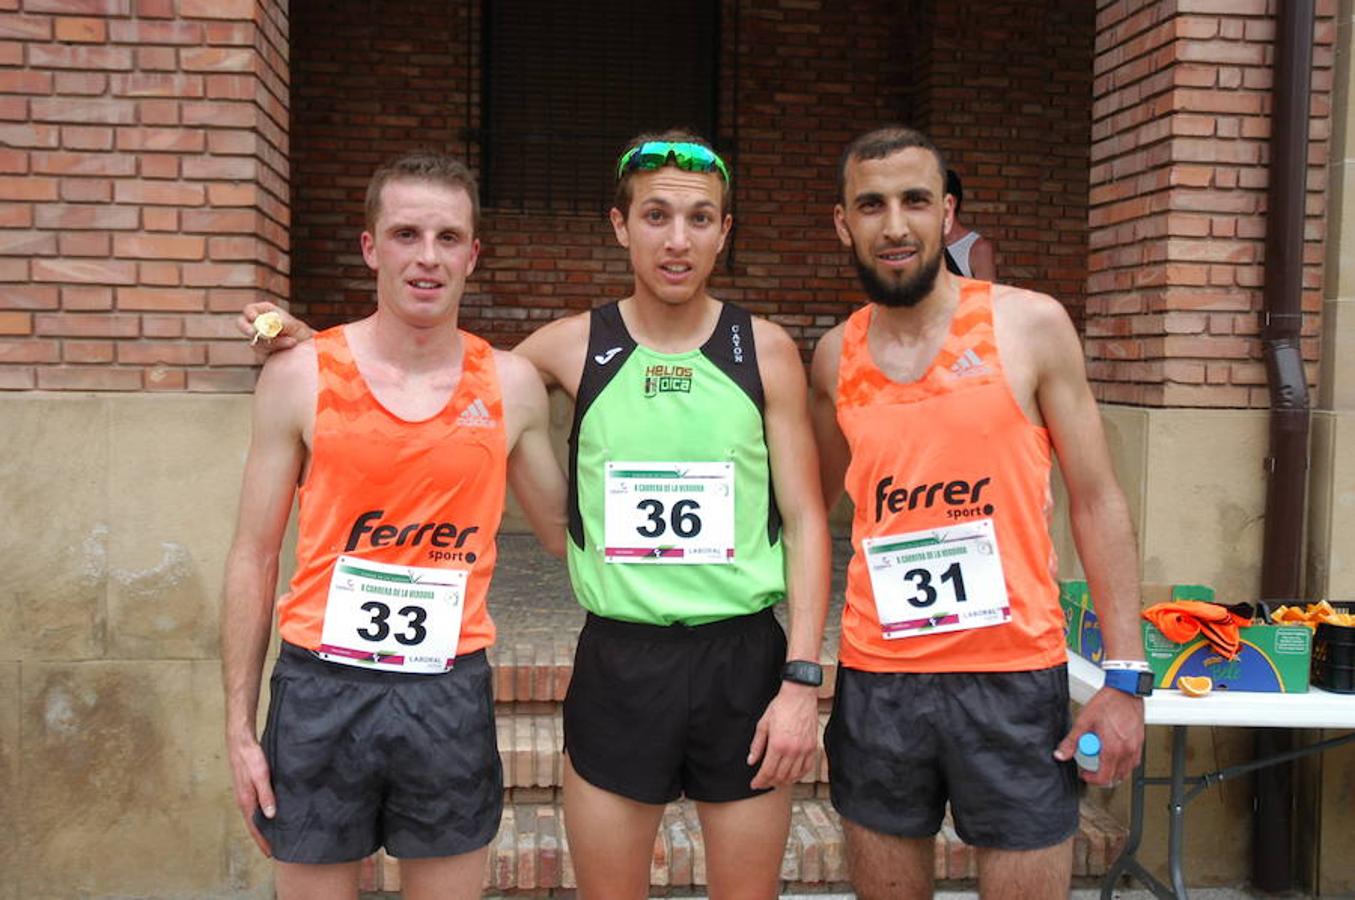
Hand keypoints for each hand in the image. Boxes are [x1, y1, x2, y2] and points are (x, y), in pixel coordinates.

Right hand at [227, 734, 276, 855]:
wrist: (240, 742)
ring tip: (273, 835)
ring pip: (254, 816)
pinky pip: (255, 806)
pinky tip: (269, 813)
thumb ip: (266, 795)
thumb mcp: (261, 776)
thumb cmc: (250, 758)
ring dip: (262, 827)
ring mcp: (244, 794)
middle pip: (254, 825)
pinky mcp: (247, 788)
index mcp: (246, 801)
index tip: (271, 853)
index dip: (262, 841)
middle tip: (275, 848)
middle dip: (263, 837)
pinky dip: (261, 814)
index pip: (255, 827)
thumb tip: (270, 815)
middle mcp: (244, 801)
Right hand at [236, 301, 308, 352]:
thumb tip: (276, 323)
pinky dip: (272, 350)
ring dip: (271, 342)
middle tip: (254, 334)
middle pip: (242, 323)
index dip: (250, 313)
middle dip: (246, 328)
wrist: (304, 350)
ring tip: (292, 342)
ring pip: (254, 339)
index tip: (254, 318)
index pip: (250, 309)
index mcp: (265, 311)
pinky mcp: (260, 349)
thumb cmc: (300, 333)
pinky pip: (260, 350)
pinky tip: (287, 347)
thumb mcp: (296, 326)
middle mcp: (258, 323)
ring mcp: (257, 337)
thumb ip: (285, 323)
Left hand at [748, 681, 819, 789]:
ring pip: (794, 775)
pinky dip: (799, 775)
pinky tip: (792, 776)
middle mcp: (792, 751)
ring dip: (784, 781)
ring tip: (776, 781)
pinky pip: (807, 768)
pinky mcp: (812, 747)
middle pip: (780, 776)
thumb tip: (751, 760)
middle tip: (763, 783)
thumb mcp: (763, 724)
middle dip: (769, 782)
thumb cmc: (781, 706)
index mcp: (777, 745)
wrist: (800, 695)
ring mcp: (804, 750)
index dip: (760, 781)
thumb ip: (757, 745)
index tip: (755, 784)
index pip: (767, 771)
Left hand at [1054, 686, 1143, 785]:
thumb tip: (1061, 754)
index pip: (1104, 777)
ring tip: (1102, 760)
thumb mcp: (1083, 721)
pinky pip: (1133, 762)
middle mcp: (1127, 752)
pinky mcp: (1140, 743)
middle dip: (1102, 776)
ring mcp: (1135, 748)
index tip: (1085, 774)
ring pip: (1126, 771)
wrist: (1125, 691)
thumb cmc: (1107, 703)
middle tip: (1091, 767)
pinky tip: (1114, 753)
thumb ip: (1071, 741)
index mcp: (1112, 749)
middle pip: (1116, 778)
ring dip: (1113, 771)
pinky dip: (1123, 763)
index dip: (1092, 779)